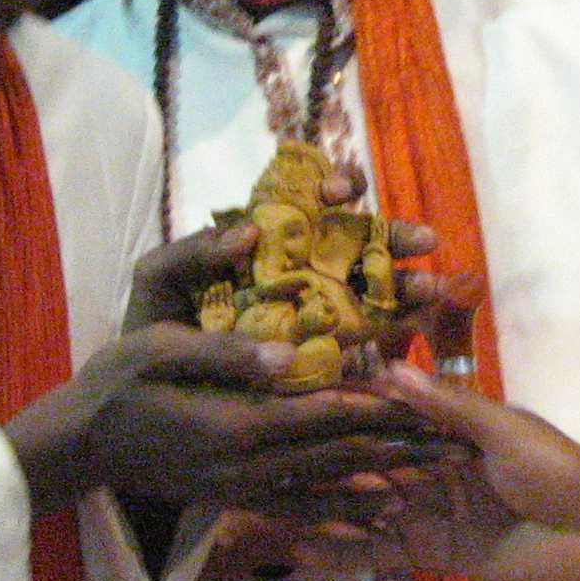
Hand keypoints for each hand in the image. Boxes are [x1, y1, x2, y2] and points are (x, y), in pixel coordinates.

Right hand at [5, 325, 457, 515]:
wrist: (77, 446)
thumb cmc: (114, 383)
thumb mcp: (159, 352)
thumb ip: (226, 354)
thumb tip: (292, 353)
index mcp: (239, 423)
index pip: (329, 413)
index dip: (384, 408)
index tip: (433, 403)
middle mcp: (249, 465)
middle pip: (341, 454)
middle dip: (400, 448)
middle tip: (457, 447)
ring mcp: (243, 488)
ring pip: (328, 486)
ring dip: (383, 483)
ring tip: (436, 481)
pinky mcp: (237, 498)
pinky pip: (300, 510)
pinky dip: (342, 514)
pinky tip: (380, 519)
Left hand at [127, 182, 459, 361]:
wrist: (149, 391)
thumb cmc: (157, 325)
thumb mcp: (160, 280)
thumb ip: (192, 252)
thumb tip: (249, 231)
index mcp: (267, 240)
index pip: (312, 202)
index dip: (336, 189)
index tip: (343, 193)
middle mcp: (301, 268)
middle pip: (358, 242)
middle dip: (393, 237)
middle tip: (424, 239)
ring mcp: (317, 310)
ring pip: (373, 288)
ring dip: (406, 285)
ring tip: (430, 289)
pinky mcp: (324, 353)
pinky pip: (367, 336)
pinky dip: (395, 331)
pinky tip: (418, 327)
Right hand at [282, 368, 579, 580]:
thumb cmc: (557, 469)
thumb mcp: (505, 430)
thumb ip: (448, 407)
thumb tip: (391, 370)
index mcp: (449, 427)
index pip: (388, 413)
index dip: (348, 408)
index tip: (296, 396)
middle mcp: (430, 464)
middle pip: (368, 460)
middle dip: (325, 460)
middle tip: (265, 454)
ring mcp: (427, 509)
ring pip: (366, 505)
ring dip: (325, 505)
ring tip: (267, 502)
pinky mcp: (431, 551)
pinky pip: (380, 551)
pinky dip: (344, 552)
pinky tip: (302, 547)